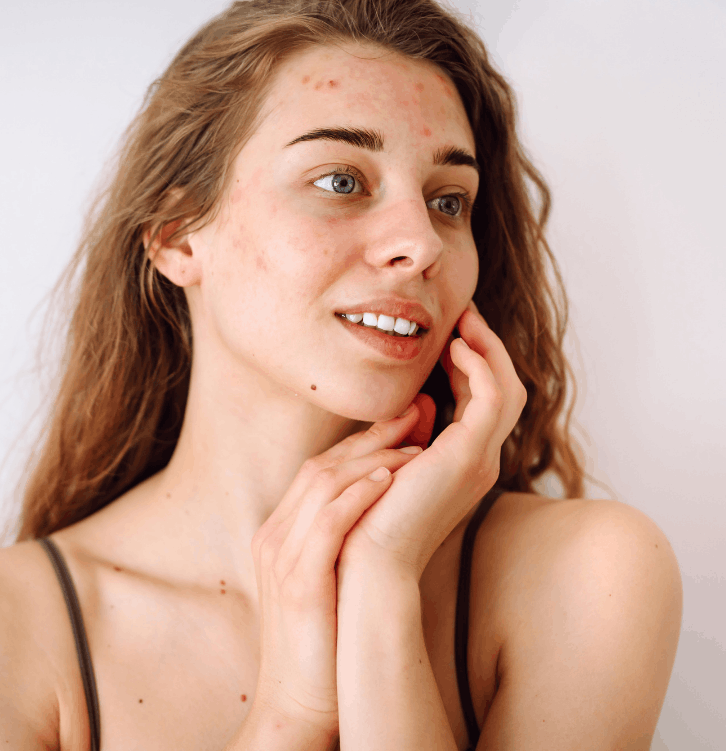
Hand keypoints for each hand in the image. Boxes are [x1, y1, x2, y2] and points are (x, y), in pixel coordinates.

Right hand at [249, 411, 425, 734]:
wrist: (299, 705)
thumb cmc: (323, 645)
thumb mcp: (328, 580)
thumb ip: (344, 541)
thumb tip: (383, 507)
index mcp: (279, 534)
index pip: (319, 470)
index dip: (361, 441)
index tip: (403, 423)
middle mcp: (275, 537)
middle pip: (320, 466)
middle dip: (369, 436)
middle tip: (413, 411)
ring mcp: (282, 557)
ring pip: (323, 485)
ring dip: (371, 458)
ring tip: (414, 442)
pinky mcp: (299, 581)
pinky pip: (327, 523)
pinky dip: (357, 494)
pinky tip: (389, 478)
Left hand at [342, 301, 526, 576]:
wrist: (367, 561)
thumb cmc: (367, 518)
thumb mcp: (389, 464)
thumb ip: (405, 435)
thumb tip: (417, 404)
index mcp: (462, 465)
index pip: (483, 403)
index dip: (473, 364)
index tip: (452, 333)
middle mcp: (480, 462)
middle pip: (504, 390)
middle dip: (487, 348)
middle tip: (464, 314)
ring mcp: (480, 460)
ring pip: (507, 389)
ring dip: (488, 349)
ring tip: (463, 320)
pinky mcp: (469, 456)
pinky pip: (493, 398)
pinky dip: (481, 367)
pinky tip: (456, 348)